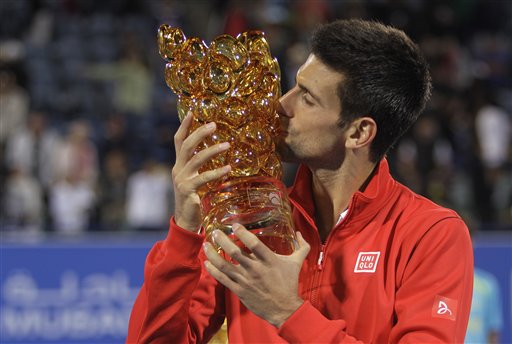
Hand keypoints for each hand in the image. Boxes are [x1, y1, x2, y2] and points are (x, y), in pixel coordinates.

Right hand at [172, 113, 230, 230]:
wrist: (185, 221)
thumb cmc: (195, 199)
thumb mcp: (195, 179)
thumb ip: (201, 167)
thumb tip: (217, 151)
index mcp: (179, 165)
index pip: (179, 140)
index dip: (184, 126)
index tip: (192, 111)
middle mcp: (178, 169)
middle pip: (186, 145)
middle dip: (199, 133)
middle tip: (214, 124)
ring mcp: (182, 180)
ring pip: (196, 159)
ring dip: (212, 150)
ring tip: (227, 145)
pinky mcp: (188, 191)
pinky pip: (203, 178)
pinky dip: (217, 172)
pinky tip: (228, 168)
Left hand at [203, 224, 310, 326]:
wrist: (284, 309)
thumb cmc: (289, 284)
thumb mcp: (297, 263)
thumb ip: (301, 247)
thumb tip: (300, 233)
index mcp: (269, 260)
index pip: (254, 244)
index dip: (243, 233)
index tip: (234, 224)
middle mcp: (255, 269)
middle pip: (235, 253)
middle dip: (222, 240)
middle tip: (214, 232)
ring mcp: (246, 281)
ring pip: (225, 266)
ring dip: (213, 254)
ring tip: (205, 244)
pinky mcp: (239, 291)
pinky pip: (223, 279)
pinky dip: (213, 270)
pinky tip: (206, 262)